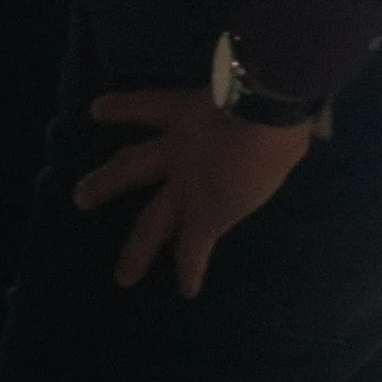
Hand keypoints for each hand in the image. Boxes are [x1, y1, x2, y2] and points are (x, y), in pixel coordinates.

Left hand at [75, 87, 314, 295]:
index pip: (146, 107)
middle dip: (107, 183)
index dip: (121, 108)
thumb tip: (302, 116)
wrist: (262, 113)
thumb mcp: (249, 92)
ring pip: (151, 219)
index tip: (95, 110)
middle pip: (131, 166)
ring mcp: (187, 185)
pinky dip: (190, 270)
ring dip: (137, 248)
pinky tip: (187, 291)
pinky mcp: (205, 214)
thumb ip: (257, 103)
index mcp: (186, 112)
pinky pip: (193, 248)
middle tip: (79, 198)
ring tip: (122, 277)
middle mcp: (177, 150)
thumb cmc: (261, 90)